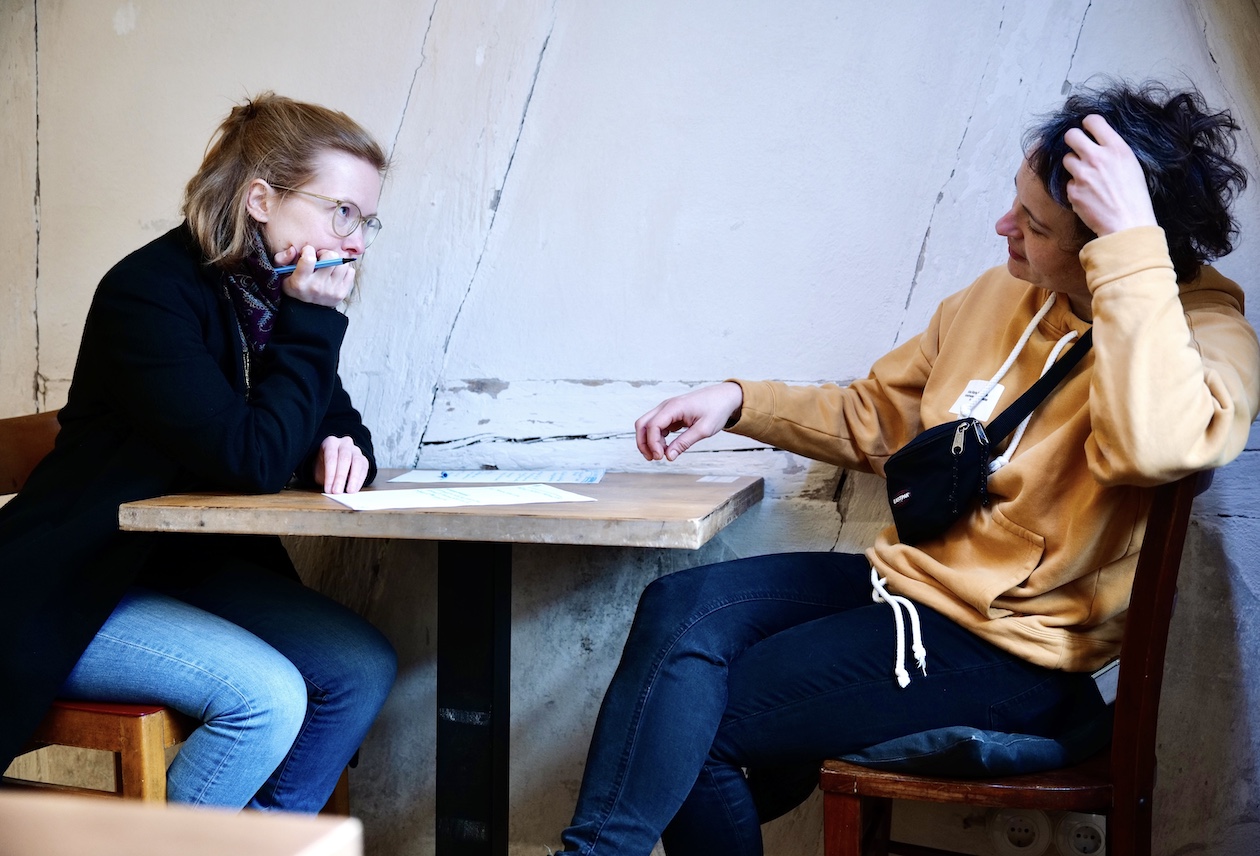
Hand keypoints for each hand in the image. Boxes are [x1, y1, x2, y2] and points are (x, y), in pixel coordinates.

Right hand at [274, 245, 355, 306]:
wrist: (306, 311)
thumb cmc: (293, 286)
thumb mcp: (281, 274)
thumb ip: (281, 259)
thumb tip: (294, 249)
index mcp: (299, 282)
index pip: (309, 258)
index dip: (308, 250)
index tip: (306, 254)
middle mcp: (316, 287)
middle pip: (331, 257)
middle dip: (324, 254)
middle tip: (320, 259)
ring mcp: (331, 291)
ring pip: (342, 263)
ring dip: (336, 261)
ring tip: (328, 266)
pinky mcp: (342, 293)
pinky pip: (350, 271)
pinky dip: (343, 269)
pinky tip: (334, 273)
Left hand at [315, 435, 369, 493]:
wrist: (333, 463)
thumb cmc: (324, 466)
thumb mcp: (319, 471)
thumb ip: (324, 479)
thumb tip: (331, 491)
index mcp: (331, 442)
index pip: (331, 457)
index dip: (330, 474)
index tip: (328, 489)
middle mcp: (344, 444)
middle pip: (345, 458)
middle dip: (340, 477)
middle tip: (337, 491)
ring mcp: (356, 450)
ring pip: (357, 462)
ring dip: (353, 479)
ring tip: (349, 491)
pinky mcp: (364, 459)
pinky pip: (364, 469)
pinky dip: (360, 480)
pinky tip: (355, 489)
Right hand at [635, 382, 743, 461]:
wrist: (724, 397)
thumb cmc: (716, 410)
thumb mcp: (704, 430)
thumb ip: (685, 443)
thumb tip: (668, 456)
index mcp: (674, 407)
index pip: (653, 425)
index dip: (652, 443)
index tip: (660, 457)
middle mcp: (666, 406)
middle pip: (642, 424)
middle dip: (643, 443)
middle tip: (653, 458)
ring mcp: (667, 410)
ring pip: (646, 426)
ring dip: (648, 442)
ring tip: (660, 456)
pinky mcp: (670, 415)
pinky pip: (656, 427)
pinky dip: (656, 439)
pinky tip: (665, 448)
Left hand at [1061, 114, 1157, 236]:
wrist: (1127, 223)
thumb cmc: (1134, 196)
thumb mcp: (1131, 164)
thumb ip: (1113, 150)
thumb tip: (1098, 141)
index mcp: (1116, 148)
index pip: (1093, 121)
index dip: (1088, 124)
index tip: (1087, 129)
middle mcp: (1097, 158)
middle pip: (1070, 135)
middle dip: (1072, 139)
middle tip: (1077, 147)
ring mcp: (1082, 174)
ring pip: (1066, 159)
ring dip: (1073, 165)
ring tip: (1086, 175)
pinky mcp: (1073, 191)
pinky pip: (1068, 182)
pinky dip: (1075, 187)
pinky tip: (1088, 195)